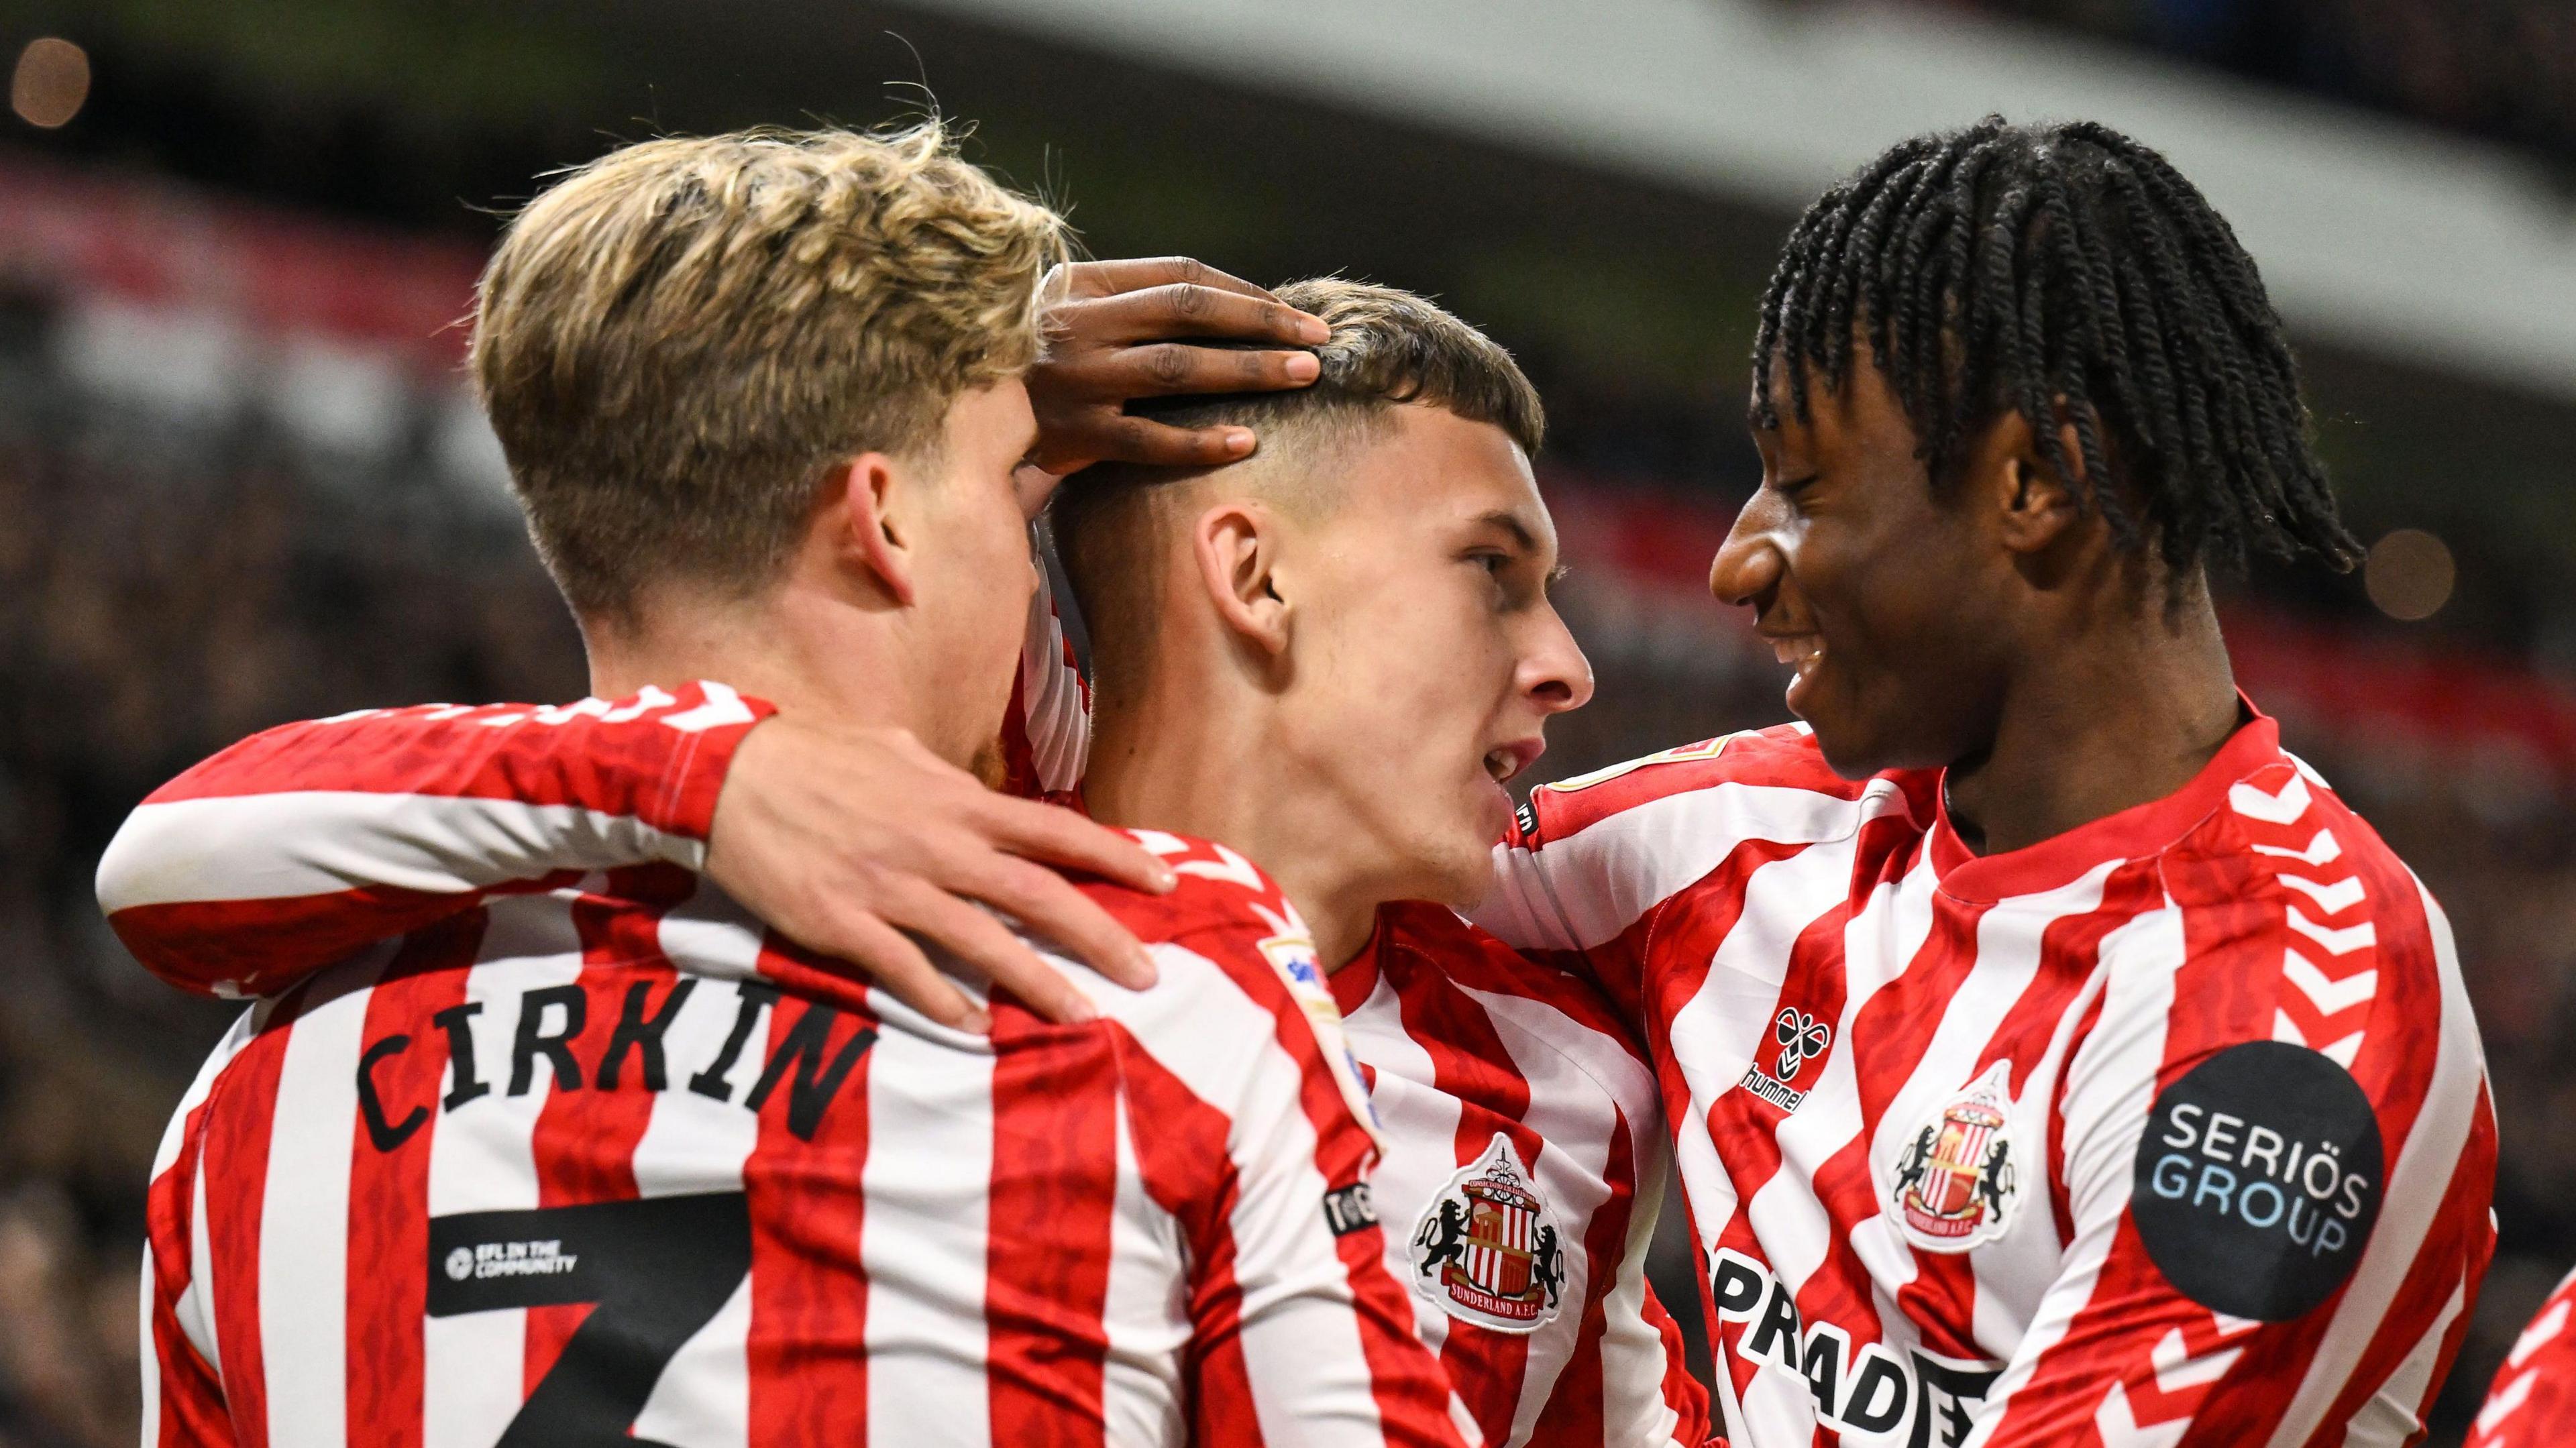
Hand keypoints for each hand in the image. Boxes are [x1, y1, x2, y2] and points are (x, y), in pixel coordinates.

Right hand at [704, 715, 1176, 1031]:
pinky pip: (908, 972)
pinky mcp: (846, 924)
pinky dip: (947, 1003)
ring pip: (985, 943)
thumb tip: (976, 795)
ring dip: (1039, 985)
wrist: (727, 776)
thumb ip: (944, 780)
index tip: (1164, 884)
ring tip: (1084, 1019)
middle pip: (1039, 895)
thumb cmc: (813, 756)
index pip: (1056, 830)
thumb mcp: (894, 751)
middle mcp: (938, 845)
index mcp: (956, 801)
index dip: (1115, 857)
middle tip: (1147, 976)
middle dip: (1100, 936)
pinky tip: (979, 1029)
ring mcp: (893, 888)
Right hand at [1020, 257, 1328, 485]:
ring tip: (1301, 376)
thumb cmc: (1031, 365)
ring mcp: (1075, 378)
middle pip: (1189, 312)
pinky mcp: (1073, 433)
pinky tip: (1245, 441)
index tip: (1293, 313)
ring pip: (1177, 369)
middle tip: (1317, 340)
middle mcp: (1078, 323)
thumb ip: (1130, 306)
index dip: (1245, 291)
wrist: (957, 416)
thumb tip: (1233, 312)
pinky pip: (1149, 438)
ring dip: (1248, 370)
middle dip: (1262, 323)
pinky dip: (1200, 441)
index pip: (1180, 275)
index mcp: (1082, 283)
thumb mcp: (1069, 315)